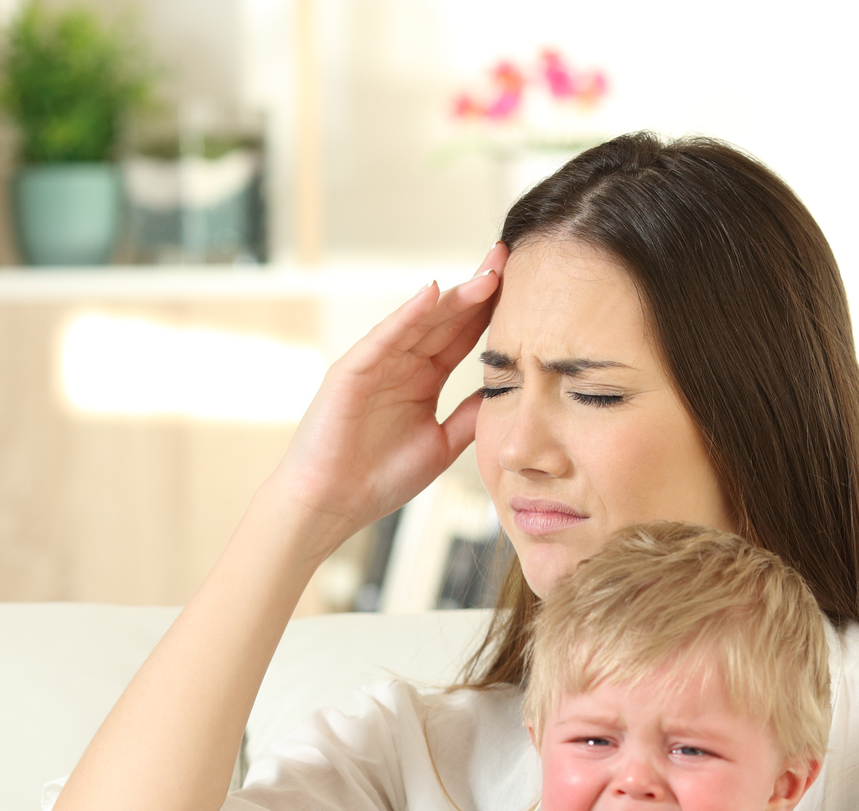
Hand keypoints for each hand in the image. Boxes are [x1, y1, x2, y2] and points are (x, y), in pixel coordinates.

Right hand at [266, 244, 507, 551]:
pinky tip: (432, 293)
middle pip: (446, 318)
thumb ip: (470, 415)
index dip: (492, 310)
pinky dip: (407, 315)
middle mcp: (401, 363)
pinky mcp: (351, 370)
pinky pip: (384, 337)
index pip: (463, 335)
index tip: (526, 286)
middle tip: (509, 258)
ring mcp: (376, 363)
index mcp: (423, 378)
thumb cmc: (378, 479)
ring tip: (488, 274)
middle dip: (478, 289)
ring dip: (453, 297)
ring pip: (420, 321)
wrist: (331, 505)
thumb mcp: (441, 444)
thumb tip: (507, 391)